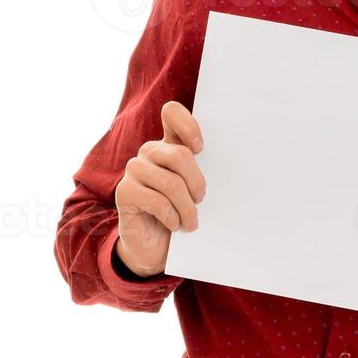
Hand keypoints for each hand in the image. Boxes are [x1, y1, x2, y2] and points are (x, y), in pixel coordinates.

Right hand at [114, 101, 205, 277]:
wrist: (154, 244)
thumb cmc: (180, 212)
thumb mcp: (194, 189)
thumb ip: (202, 171)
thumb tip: (233, 161)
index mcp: (168, 144)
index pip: (172, 112)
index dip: (188, 125)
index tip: (201, 149)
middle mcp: (149, 152)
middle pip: (180, 155)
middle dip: (197, 183)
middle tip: (200, 200)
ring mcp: (134, 170)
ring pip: (171, 183)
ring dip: (187, 208)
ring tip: (191, 222)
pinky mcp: (124, 192)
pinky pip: (158, 202)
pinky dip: (173, 218)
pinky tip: (174, 225)